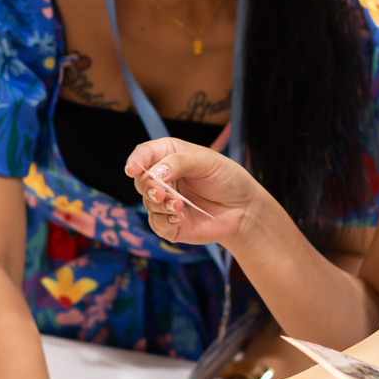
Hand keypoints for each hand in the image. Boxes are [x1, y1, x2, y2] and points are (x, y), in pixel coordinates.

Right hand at [126, 138, 266, 248]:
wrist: (245, 209)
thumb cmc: (228, 179)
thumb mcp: (207, 161)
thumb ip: (180, 163)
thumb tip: (155, 173)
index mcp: (170, 156)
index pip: (145, 154)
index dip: (136, 160)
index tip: (132, 169)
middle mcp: (164, 179)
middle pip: (141, 180)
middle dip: (149, 186)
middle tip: (163, 192)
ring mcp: (165, 202)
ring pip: (147, 202)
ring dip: (160, 204)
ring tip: (180, 205)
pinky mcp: (170, 225)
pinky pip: (156, 224)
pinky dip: (164, 221)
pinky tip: (180, 218)